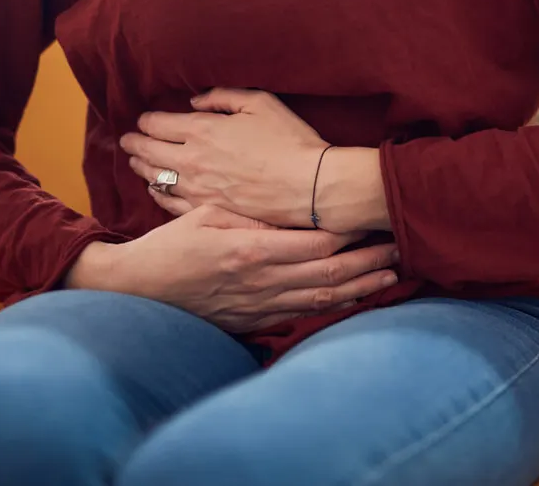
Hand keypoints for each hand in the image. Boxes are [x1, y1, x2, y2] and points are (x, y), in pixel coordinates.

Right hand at [64, 204, 398, 332]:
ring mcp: (258, 306)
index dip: (352, 236)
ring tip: (390, 277)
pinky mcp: (252, 322)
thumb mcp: (209, 216)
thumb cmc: (171, 245)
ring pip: (322, 301)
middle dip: (370, 264)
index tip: (377, 223)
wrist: (138, 290)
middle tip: (400, 251)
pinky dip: (332, 308)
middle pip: (330, 275)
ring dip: (360, 289)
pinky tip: (353, 299)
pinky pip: (302, 316)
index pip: (316, 244)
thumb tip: (295, 219)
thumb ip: (253, 219)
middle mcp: (261, 282)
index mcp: (251, 251)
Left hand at [121, 88, 390, 232]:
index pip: (158, 124)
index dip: (147, 120)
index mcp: (201, 130)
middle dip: (135, 143)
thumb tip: (196, 101)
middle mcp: (191, 161)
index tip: (144, 120)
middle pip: (149, 151)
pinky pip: (170, 203)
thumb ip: (223, 98)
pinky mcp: (208, 211)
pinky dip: (158, 194)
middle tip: (127, 141)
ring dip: (142, 168)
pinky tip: (156, 190)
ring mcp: (197, 189)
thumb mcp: (261, 104)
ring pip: (155, 178)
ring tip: (136, 163)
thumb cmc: (290, 141)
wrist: (309, 187)